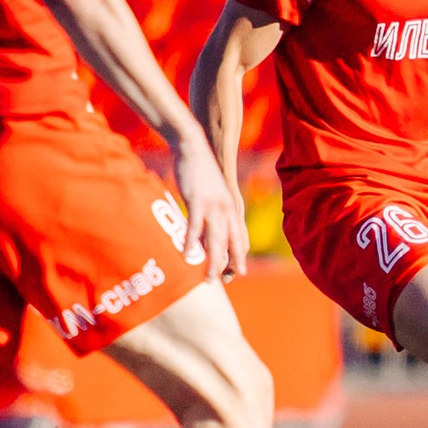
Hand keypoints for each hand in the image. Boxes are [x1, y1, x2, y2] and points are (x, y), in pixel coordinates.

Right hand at [170, 133, 249, 283]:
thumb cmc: (200, 171)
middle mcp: (227, 209)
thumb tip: (208, 228)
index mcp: (232, 207)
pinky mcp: (198, 201)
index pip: (240, 238)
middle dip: (231, 265)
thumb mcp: (213, 193)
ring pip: (216, 241)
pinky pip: (195, 228)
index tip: (237, 272)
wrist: (194, 146)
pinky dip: (192, 243)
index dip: (239, 256)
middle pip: (232, 243)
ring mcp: (214, 206)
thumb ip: (214, 211)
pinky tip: (187, 255)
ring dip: (213, 262)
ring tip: (208, 278)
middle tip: (227, 281)